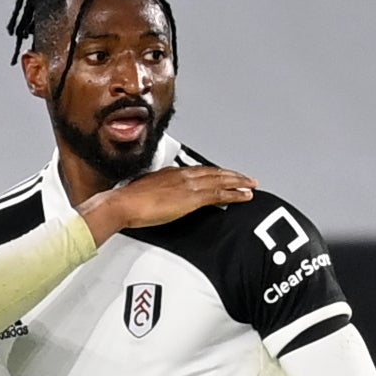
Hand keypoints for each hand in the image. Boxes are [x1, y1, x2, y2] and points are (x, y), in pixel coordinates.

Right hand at [82, 161, 253, 237]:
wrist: (123, 204)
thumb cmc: (128, 202)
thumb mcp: (144, 193)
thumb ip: (155, 193)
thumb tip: (158, 199)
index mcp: (170, 173)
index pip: (199, 172)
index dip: (214, 174)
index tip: (224, 176)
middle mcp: (182, 175)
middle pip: (214, 173)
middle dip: (232, 175)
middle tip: (247, 178)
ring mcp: (189, 185)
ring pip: (221, 181)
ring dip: (238, 182)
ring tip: (252, 185)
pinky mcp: (192, 198)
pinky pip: (220, 194)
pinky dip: (235, 194)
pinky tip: (245, 196)